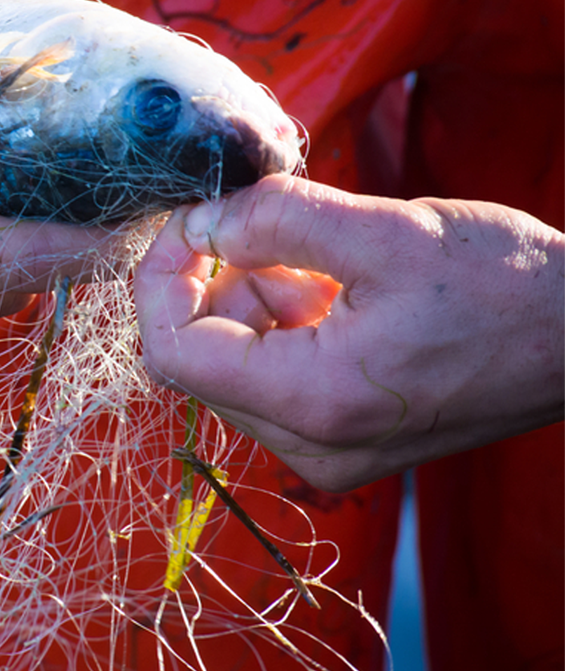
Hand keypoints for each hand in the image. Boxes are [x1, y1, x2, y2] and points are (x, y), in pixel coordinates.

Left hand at [135, 175, 564, 491]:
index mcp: (313, 403)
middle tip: (264, 224)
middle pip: (199, 360)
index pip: (173, 351)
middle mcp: (311, 446)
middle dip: (212, 283)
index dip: (161, 278)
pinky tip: (336, 284)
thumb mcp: (387, 231)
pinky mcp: (347, 437)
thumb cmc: (508, 286)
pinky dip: (283, 321)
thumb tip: (200, 221)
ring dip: (252, 298)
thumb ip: (276, 221)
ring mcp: (329, 449)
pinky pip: (275, 377)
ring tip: (321, 256)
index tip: (189, 220)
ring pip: (235, 365)